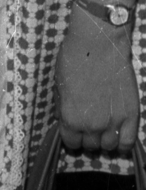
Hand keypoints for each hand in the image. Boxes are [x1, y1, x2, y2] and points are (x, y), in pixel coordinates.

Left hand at [55, 3, 139, 153]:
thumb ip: (62, 107)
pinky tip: (118, 134)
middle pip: (90, 145)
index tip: (74, 130)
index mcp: (70, 118)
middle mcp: (91, 126)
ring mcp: (113, 122)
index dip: (71, 137)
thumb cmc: (74, 58)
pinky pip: (128, 142)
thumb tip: (64, 120)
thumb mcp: (58, 84)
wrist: (98, 43)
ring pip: (109, 146)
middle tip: (89, 124)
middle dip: (87, 137)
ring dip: (105, 139)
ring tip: (103, 127)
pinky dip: (123, 143)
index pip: (70, 143)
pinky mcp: (131, 115)